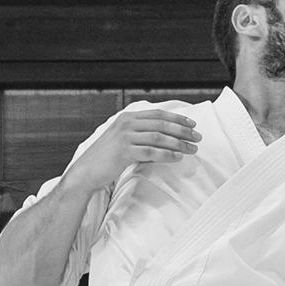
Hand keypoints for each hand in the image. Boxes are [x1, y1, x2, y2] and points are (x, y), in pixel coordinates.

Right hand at [70, 109, 201, 190]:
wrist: (86, 171)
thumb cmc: (106, 158)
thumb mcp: (123, 140)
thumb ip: (140, 136)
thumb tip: (165, 139)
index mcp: (127, 118)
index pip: (158, 114)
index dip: (177, 118)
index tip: (192, 123)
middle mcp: (126, 124)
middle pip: (161, 124)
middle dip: (183, 130)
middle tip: (198, 137)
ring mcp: (125, 137)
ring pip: (159, 137)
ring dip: (179, 143)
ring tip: (192, 149)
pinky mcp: (124, 151)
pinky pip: (151, 152)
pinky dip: (166, 154)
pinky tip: (177, 157)